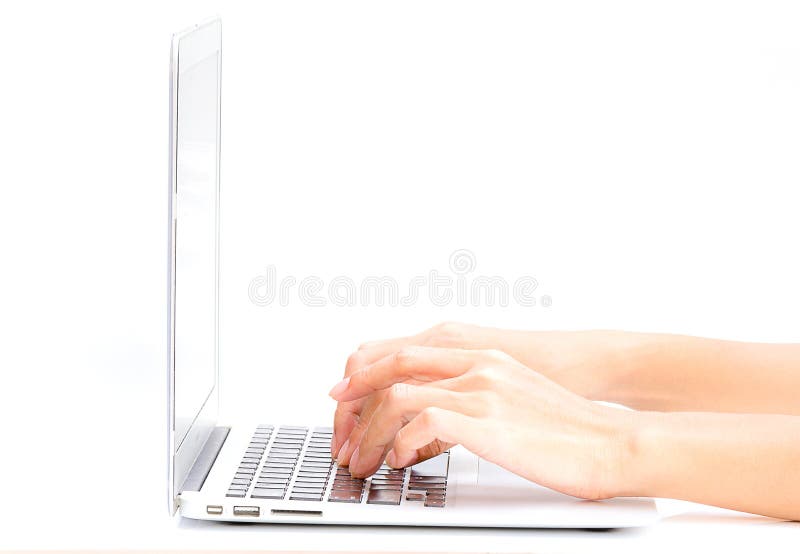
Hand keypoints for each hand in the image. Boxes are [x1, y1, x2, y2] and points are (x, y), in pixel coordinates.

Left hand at [328, 346, 634, 499]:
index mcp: (476, 352)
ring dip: (370, 432)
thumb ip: (467, 394)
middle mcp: (474, 362)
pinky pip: (422, 423)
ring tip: (365, 461)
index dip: (364, 375)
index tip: (343, 399)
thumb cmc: (565, 426)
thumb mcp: (510, 394)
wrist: (611, 441)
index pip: (399, 351)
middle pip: (387, 366)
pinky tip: (403, 461)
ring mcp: (480, 387)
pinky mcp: (486, 419)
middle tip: (342, 439)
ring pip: (397, 395)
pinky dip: (403, 443)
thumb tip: (425, 424)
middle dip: (353, 405)